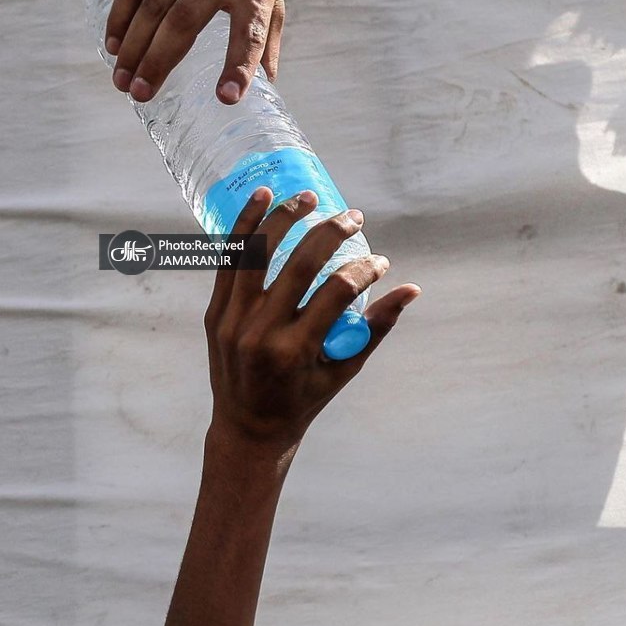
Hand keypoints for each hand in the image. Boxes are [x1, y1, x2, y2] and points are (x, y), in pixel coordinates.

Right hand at [105, 0, 283, 104]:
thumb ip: (266, 36)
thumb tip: (267, 86)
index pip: (249, 32)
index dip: (238, 66)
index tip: (227, 98)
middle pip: (183, 23)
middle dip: (158, 62)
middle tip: (141, 94)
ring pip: (152, 7)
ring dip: (133, 48)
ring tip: (122, 81)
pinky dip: (120, 17)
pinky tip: (114, 45)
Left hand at [204, 187, 421, 454]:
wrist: (246, 428)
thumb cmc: (302, 401)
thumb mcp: (343, 372)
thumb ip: (375, 330)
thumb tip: (411, 289)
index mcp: (295, 351)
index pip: (336, 293)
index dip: (363, 270)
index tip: (380, 261)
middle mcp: (260, 333)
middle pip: (299, 266)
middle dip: (331, 234)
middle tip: (354, 217)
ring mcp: (231, 321)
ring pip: (256, 255)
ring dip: (283, 219)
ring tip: (308, 197)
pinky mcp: (214, 312)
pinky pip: (228, 262)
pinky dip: (244, 227)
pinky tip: (261, 199)